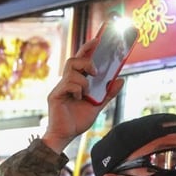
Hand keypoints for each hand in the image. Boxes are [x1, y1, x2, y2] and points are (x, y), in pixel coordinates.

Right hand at [41, 37, 122, 153]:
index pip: (81, 60)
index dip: (88, 48)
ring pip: (72, 71)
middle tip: (96, 71)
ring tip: (87, 92)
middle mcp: (66, 82)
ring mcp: (60, 88)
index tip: (98, 39)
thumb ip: (108, 93)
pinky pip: (69, 84)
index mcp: (76, 82)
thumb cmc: (77, 121)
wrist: (65, 136)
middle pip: (73, 60)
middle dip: (86, 60)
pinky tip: (79, 98)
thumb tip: (120, 79)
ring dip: (84, 80)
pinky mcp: (55, 95)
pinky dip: (78, 89)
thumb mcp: (98, 105)